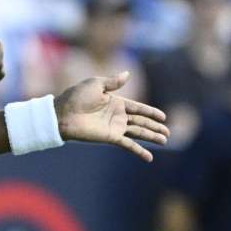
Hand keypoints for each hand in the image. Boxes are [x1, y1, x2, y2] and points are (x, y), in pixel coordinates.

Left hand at [54, 71, 169, 161]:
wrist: (63, 114)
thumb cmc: (76, 97)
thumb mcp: (95, 84)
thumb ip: (113, 82)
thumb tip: (127, 73)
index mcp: (115, 102)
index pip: (138, 108)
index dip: (151, 112)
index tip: (163, 116)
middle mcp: (117, 115)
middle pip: (141, 121)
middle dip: (155, 126)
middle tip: (168, 132)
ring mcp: (114, 127)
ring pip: (138, 132)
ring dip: (152, 137)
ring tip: (164, 140)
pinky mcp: (111, 137)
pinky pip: (128, 144)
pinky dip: (139, 151)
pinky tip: (149, 157)